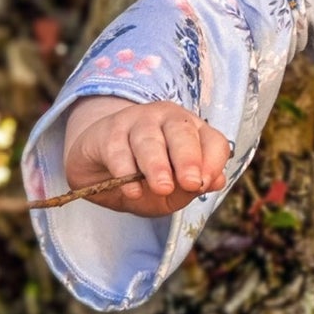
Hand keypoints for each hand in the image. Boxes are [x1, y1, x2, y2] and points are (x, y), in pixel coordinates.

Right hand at [63, 97, 232, 216]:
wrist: (97, 172)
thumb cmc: (143, 179)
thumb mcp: (172, 193)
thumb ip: (191, 190)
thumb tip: (215, 182)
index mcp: (192, 132)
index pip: (213, 141)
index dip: (213, 162)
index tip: (204, 185)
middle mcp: (167, 119)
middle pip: (182, 133)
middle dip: (188, 159)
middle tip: (191, 183)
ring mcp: (136, 121)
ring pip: (150, 139)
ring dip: (158, 165)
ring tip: (163, 188)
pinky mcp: (108, 131)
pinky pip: (118, 150)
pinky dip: (125, 171)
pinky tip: (133, 190)